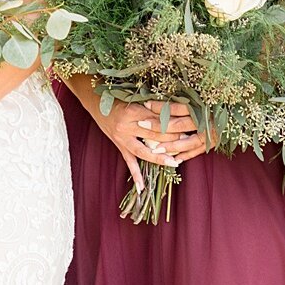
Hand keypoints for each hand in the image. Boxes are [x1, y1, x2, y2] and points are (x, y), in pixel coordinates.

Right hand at [91, 97, 205, 190]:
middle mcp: (127, 126)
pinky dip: (135, 174)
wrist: (95, 101)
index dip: (173, 123)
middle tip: (188, 142)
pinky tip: (142, 187)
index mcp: (133, 111)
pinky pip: (128, 161)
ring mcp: (122, 138)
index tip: (189, 126)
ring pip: (143, 151)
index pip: (158, 120)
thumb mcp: (135, 97)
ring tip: (174, 163)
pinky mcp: (119, 145)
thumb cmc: (118, 96)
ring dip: (159, 158)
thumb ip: (153, 106)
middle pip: (153, 136)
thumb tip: (176, 112)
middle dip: (172, 140)